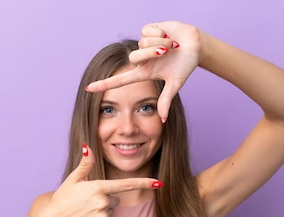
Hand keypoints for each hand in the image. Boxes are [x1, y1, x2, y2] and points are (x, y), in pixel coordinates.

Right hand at [40, 144, 161, 216]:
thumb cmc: (62, 199)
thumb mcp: (73, 180)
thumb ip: (85, 164)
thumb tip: (87, 146)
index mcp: (97, 187)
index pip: (126, 184)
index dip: (144, 183)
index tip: (159, 183)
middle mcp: (103, 202)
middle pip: (115, 199)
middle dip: (105, 199)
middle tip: (86, 202)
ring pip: (111, 211)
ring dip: (102, 211)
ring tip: (84, 212)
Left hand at [86, 21, 200, 121]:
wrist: (195, 45)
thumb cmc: (185, 64)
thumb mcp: (175, 83)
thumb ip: (166, 100)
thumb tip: (163, 119)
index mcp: (144, 73)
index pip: (120, 81)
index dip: (104, 84)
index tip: (88, 89)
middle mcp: (141, 59)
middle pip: (134, 57)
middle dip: (152, 53)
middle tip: (167, 52)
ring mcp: (143, 44)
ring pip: (142, 43)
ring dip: (160, 43)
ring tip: (171, 45)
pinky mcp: (148, 30)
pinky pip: (148, 31)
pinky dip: (161, 33)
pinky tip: (167, 34)